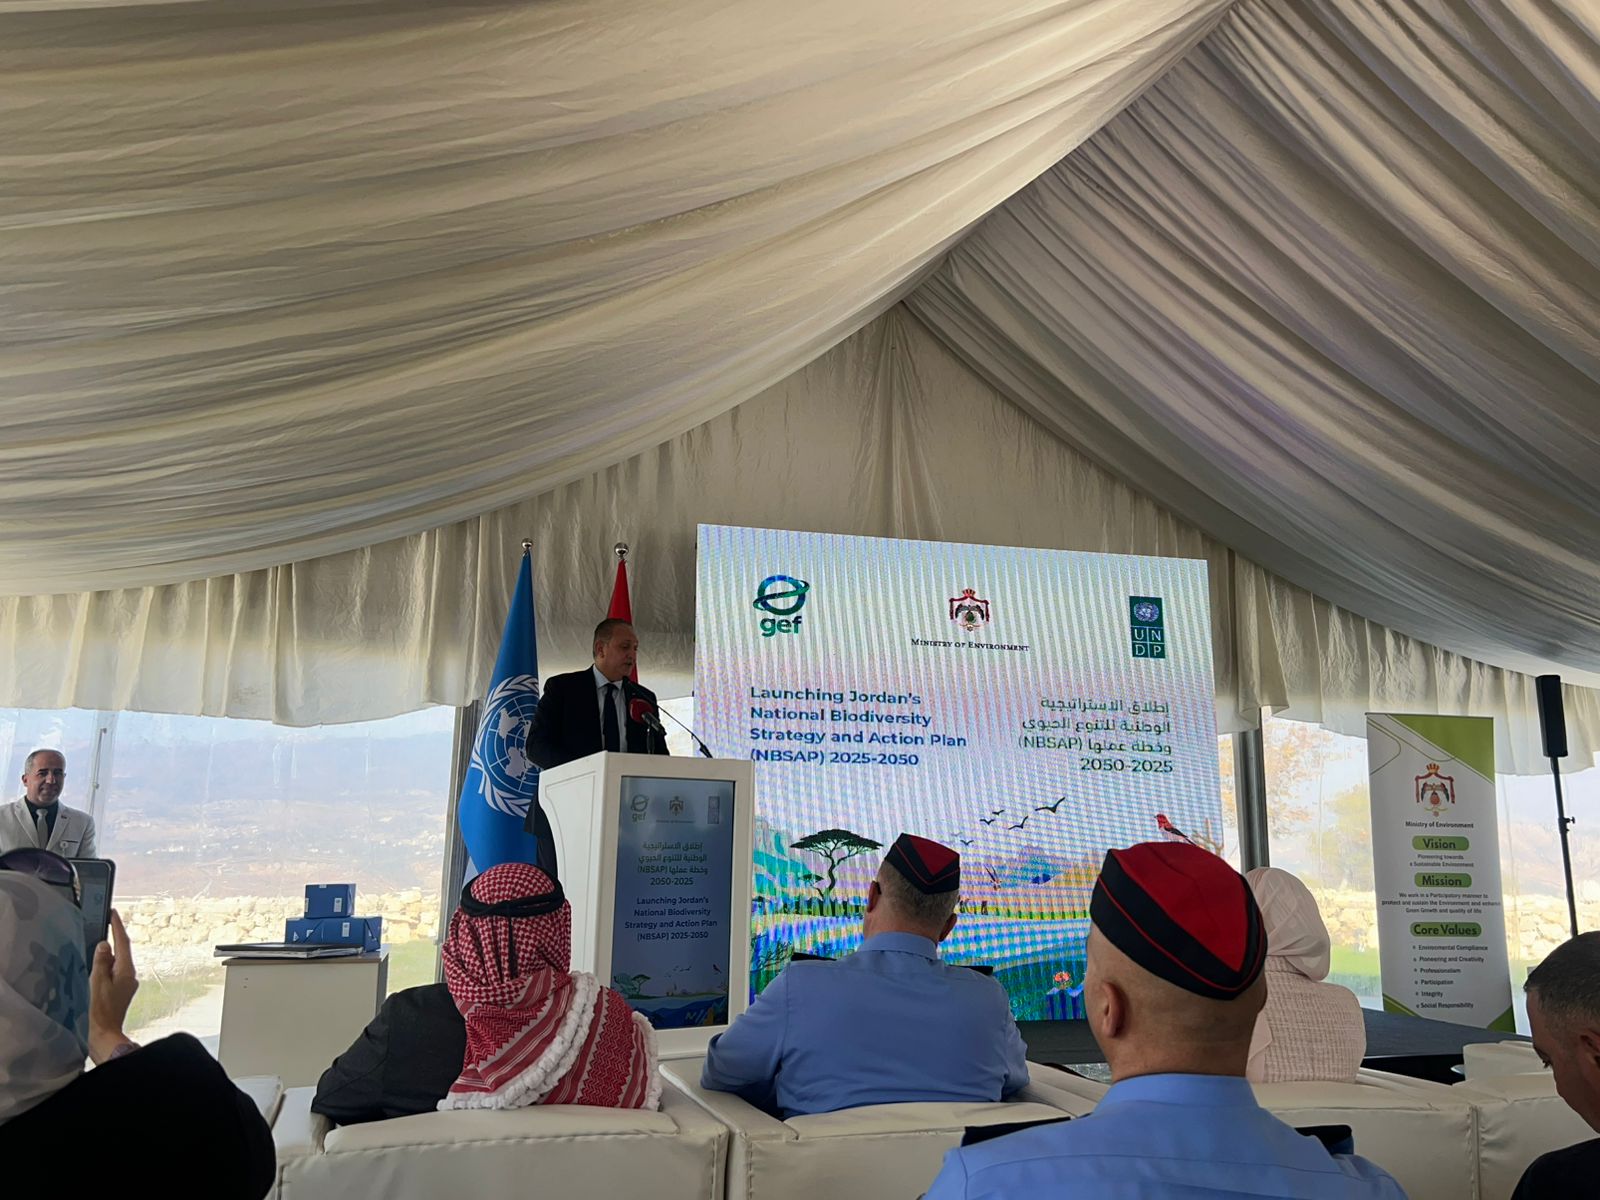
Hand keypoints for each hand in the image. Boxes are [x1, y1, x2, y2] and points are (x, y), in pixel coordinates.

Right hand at [88, 909, 139, 1063]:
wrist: (104, 1036)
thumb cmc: (100, 1012)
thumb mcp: (97, 983)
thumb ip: (101, 963)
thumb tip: (105, 945)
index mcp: (127, 971)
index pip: (123, 943)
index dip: (118, 927)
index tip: (114, 913)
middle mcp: (130, 977)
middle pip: (122, 952)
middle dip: (114, 938)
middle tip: (105, 924)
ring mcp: (126, 986)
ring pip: (117, 963)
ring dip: (109, 954)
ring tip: (98, 945)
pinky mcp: (120, 993)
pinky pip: (113, 974)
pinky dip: (106, 967)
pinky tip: (97, 969)